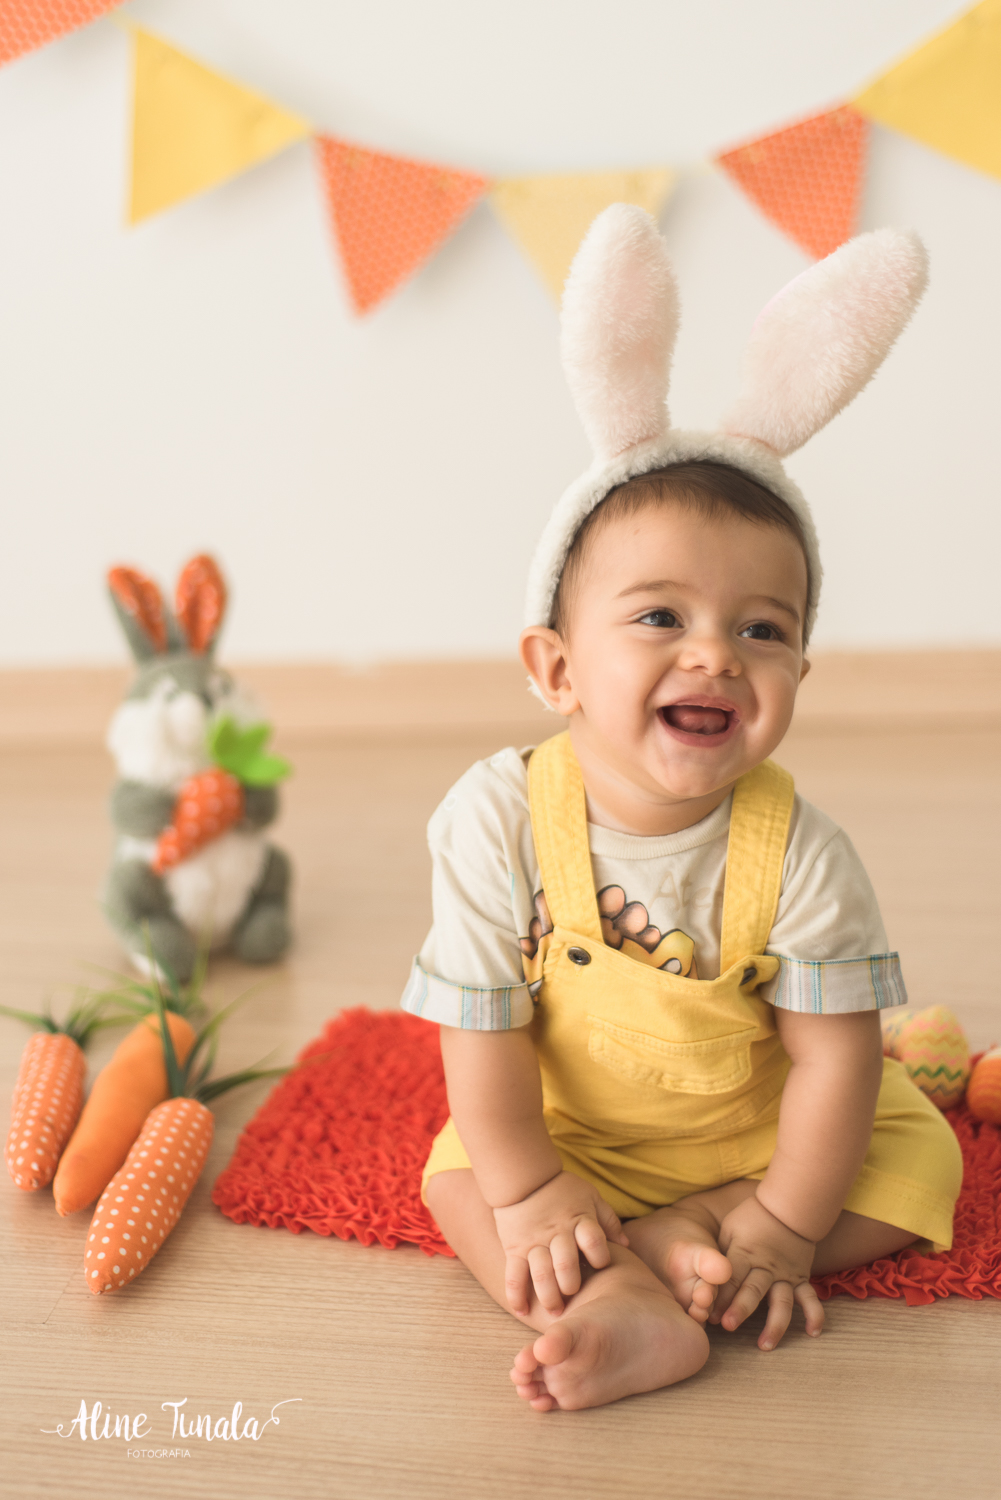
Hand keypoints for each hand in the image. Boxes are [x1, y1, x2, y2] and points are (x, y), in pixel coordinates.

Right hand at [492, 1171, 628, 1316]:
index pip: (594, 1240)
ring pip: (541, 1273)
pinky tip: (521, 1310)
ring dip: (548, 1296)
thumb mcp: (590, 1196)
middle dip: (571, 1285)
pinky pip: (514, 1274)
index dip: (600, 1256)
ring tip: (555, 1311)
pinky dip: (516, 1294)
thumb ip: (608, 1220)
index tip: (600, 1265)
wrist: (522, 1176)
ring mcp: (534, 1242)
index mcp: (579, 1219)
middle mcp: (557, 1233)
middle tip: (572, 1296)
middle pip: (566, 1263)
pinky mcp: (514, 1248)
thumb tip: (626, 1245)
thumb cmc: (561, 1188)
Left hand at [712, 1194, 824, 1349]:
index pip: (730, 1277)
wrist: (787, 1206)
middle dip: (740, 1309)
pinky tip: (813, 1333)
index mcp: (744, 1253)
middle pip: (752, 1290)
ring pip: (781, 1301)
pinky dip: (814, 1314)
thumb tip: (706, 1279)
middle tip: (728, 1327)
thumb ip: (720, 1254)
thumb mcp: (730, 1229)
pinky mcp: (800, 1277)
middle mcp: (765, 1266)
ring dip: (774, 1324)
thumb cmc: (752, 1218)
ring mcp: (785, 1274)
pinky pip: (809, 1297)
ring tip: (765, 1346)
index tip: (710, 1315)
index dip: (719, 1296)